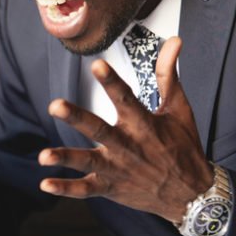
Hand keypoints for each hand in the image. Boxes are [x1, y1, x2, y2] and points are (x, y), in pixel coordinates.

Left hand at [37, 36, 212, 221]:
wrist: (192, 194)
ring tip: (43, 156)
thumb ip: (167, 75)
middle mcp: (128, 146)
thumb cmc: (184, 147)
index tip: (97, 65)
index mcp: (144, 124)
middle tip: (55, 106)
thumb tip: (174, 40)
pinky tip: (45, 184)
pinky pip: (85, 189)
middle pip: (99, 130)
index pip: (125, 99)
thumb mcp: (179, 110)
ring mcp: (118, 169)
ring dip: (65, 157)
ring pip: (88, 161)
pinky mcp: (111, 187)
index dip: (111, 81)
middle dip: (77, 118)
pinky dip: (66, 189)